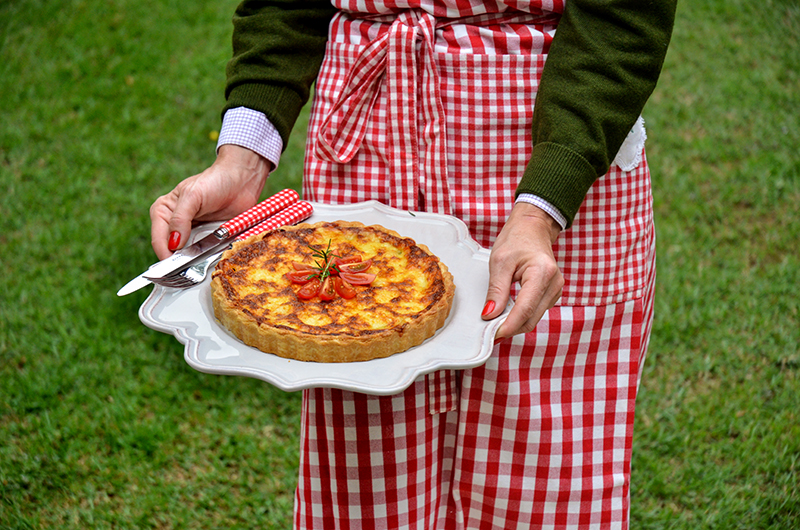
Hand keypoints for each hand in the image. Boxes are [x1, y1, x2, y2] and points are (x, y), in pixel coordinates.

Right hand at [149, 145, 271, 258]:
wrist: (241, 180)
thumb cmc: (214, 181)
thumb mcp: (192, 196)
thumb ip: (180, 219)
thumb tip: (173, 244)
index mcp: (163, 212)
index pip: (158, 240)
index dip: (166, 255)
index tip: (175, 267)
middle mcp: (174, 224)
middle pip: (172, 252)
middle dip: (181, 262)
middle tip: (191, 270)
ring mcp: (193, 233)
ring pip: (189, 256)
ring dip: (196, 262)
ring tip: (203, 264)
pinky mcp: (210, 239)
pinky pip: (206, 255)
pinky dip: (209, 258)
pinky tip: (214, 257)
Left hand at [481, 201, 563, 339]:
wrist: (532, 227)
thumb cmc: (517, 239)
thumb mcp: (499, 262)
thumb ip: (496, 291)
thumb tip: (489, 315)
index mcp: (542, 273)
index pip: (524, 310)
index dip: (507, 326)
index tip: (490, 335)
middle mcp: (554, 284)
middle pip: (530, 319)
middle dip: (509, 328)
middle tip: (488, 332)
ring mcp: (556, 290)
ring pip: (533, 319)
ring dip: (514, 324)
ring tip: (494, 322)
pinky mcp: (551, 294)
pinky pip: (535, 312)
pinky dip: (520, 316)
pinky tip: (506, 313)